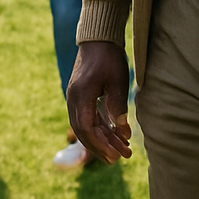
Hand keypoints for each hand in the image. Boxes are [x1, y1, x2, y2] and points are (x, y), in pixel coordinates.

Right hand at [66, 41, 132, 163]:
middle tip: (120, 159)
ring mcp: (76, 97)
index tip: (115, 156)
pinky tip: (117, 135)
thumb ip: (117, 105)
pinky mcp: (81, 96)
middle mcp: (73, 98)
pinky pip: (88, 117)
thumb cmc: (108, 57)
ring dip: (103, 139)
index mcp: (80, 95)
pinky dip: (102, 128)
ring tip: (124, 150)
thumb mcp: (117, 81)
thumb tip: (122, 130)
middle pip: (83, 131)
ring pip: (86, 126)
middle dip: (101, 147)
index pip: (85, 127)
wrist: (98, 39)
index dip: (100, 144)